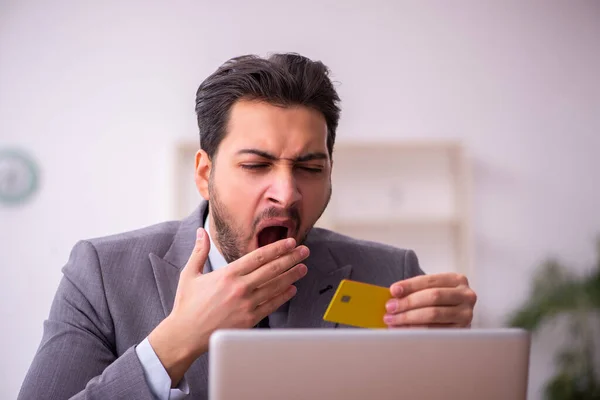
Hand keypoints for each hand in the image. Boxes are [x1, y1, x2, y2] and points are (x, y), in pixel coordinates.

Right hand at [149, 228, 308, 384]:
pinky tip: (292, 289)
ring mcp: (246, 304)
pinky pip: (271, 305)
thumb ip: (199, 251)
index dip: (277, 248)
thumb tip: (200, 232)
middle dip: (291, 258)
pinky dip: (283, 296)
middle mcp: (239, 288)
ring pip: (275, 286)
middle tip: (304, 251)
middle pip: (272, 269)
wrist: (186, 335)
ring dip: (292, 275)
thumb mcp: (190, 274)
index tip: (290, 242)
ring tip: (303, 268)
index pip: (259, 256)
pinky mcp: (249, 320)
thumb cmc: (187, 305)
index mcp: (227, 274)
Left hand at [383, 273, 476, 327]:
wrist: (454, 314)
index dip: (410, 285)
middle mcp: (466, 296)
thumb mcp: (431, 289)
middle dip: (408, 303)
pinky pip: (435, 331)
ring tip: (392, 320)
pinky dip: (416, 330)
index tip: (393, 291)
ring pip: (433, 315)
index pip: (430, 281)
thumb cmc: (439, 300)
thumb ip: (415, 289)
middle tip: (390, 308)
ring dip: (409, 318)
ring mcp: (466, 315)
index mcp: (457, 280)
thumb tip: (394, 293)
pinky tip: (403, 330)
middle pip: (433, 297)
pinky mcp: (462, 331)